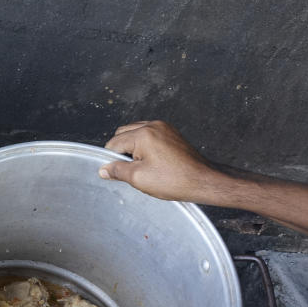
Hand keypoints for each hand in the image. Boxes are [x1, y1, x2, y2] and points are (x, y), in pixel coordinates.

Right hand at [98, 121, 224, 202]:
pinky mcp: (171, 133)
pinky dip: (144, 146)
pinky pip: (148, 134)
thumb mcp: (139, 178)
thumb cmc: (176, 180)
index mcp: (143, 134)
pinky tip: (151, 161)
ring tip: (142, 166)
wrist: (203, 181)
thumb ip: (117, 171)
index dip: (111, 160)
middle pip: (123, 134)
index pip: (114, 143)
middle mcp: (153, 126)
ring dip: (132, 148)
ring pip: (135, 133)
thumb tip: (104, 169)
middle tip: (130, 170)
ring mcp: (164, 127)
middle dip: (122, 152)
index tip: (116, 172)